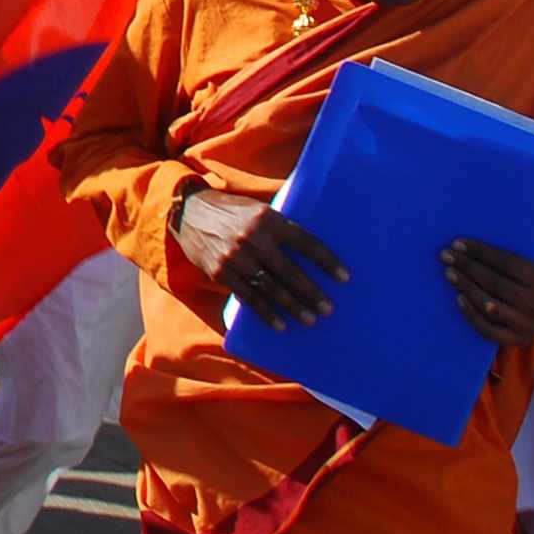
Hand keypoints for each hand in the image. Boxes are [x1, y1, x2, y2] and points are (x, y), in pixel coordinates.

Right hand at [171, 189, 347, 326]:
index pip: (305, 242)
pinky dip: (266, 313)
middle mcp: (252, 237)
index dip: (326, 261)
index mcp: (268, 218)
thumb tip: (313, 248)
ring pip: (270, 288)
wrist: (188, 212)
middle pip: (289, 270)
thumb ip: (281, 226)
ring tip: (311, 320)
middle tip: (328, 308)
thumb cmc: (233, 211)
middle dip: (311, 292)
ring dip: (293, 306)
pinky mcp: (220, 272)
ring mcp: (235, 257)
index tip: (344, 278)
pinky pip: (248, 297)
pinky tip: (280, 324)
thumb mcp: (259, 209)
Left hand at [445, 238, 533, 346]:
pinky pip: (488, 329)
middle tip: (446, 256)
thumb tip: (473, 243)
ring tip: (450, 273)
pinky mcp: (519, 340)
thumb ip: (512, 252)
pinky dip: (471, 314)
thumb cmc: (533, 275)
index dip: (480, 252)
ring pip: (489, 305)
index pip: (506, 262)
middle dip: (467, 267)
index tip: (457, 243)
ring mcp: (529, 325)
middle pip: (495, 283)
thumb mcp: (533, 260)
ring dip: (466, 287)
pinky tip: (458, 298)